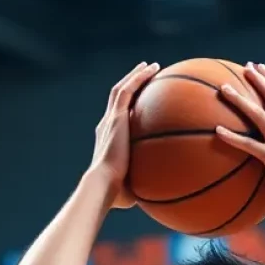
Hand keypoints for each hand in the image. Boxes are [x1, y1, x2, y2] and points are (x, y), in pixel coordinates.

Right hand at [90, 61, 159, 208]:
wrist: (104, 185)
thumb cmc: (117, 194)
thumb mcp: (133, 188)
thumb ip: (144, 186)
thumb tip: (161, 197)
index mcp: (108, 140)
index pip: (117, 119)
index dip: (127, 108)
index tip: (139, 103)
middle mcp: (106, 126)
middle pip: (117, 99)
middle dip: (130, 85)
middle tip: (144, 77)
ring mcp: (110, 120)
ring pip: (121, 89)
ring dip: (135, 76)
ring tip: (150, 67)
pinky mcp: (116, 117)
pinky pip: (128, 90)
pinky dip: (139, 78)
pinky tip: (153, 69)